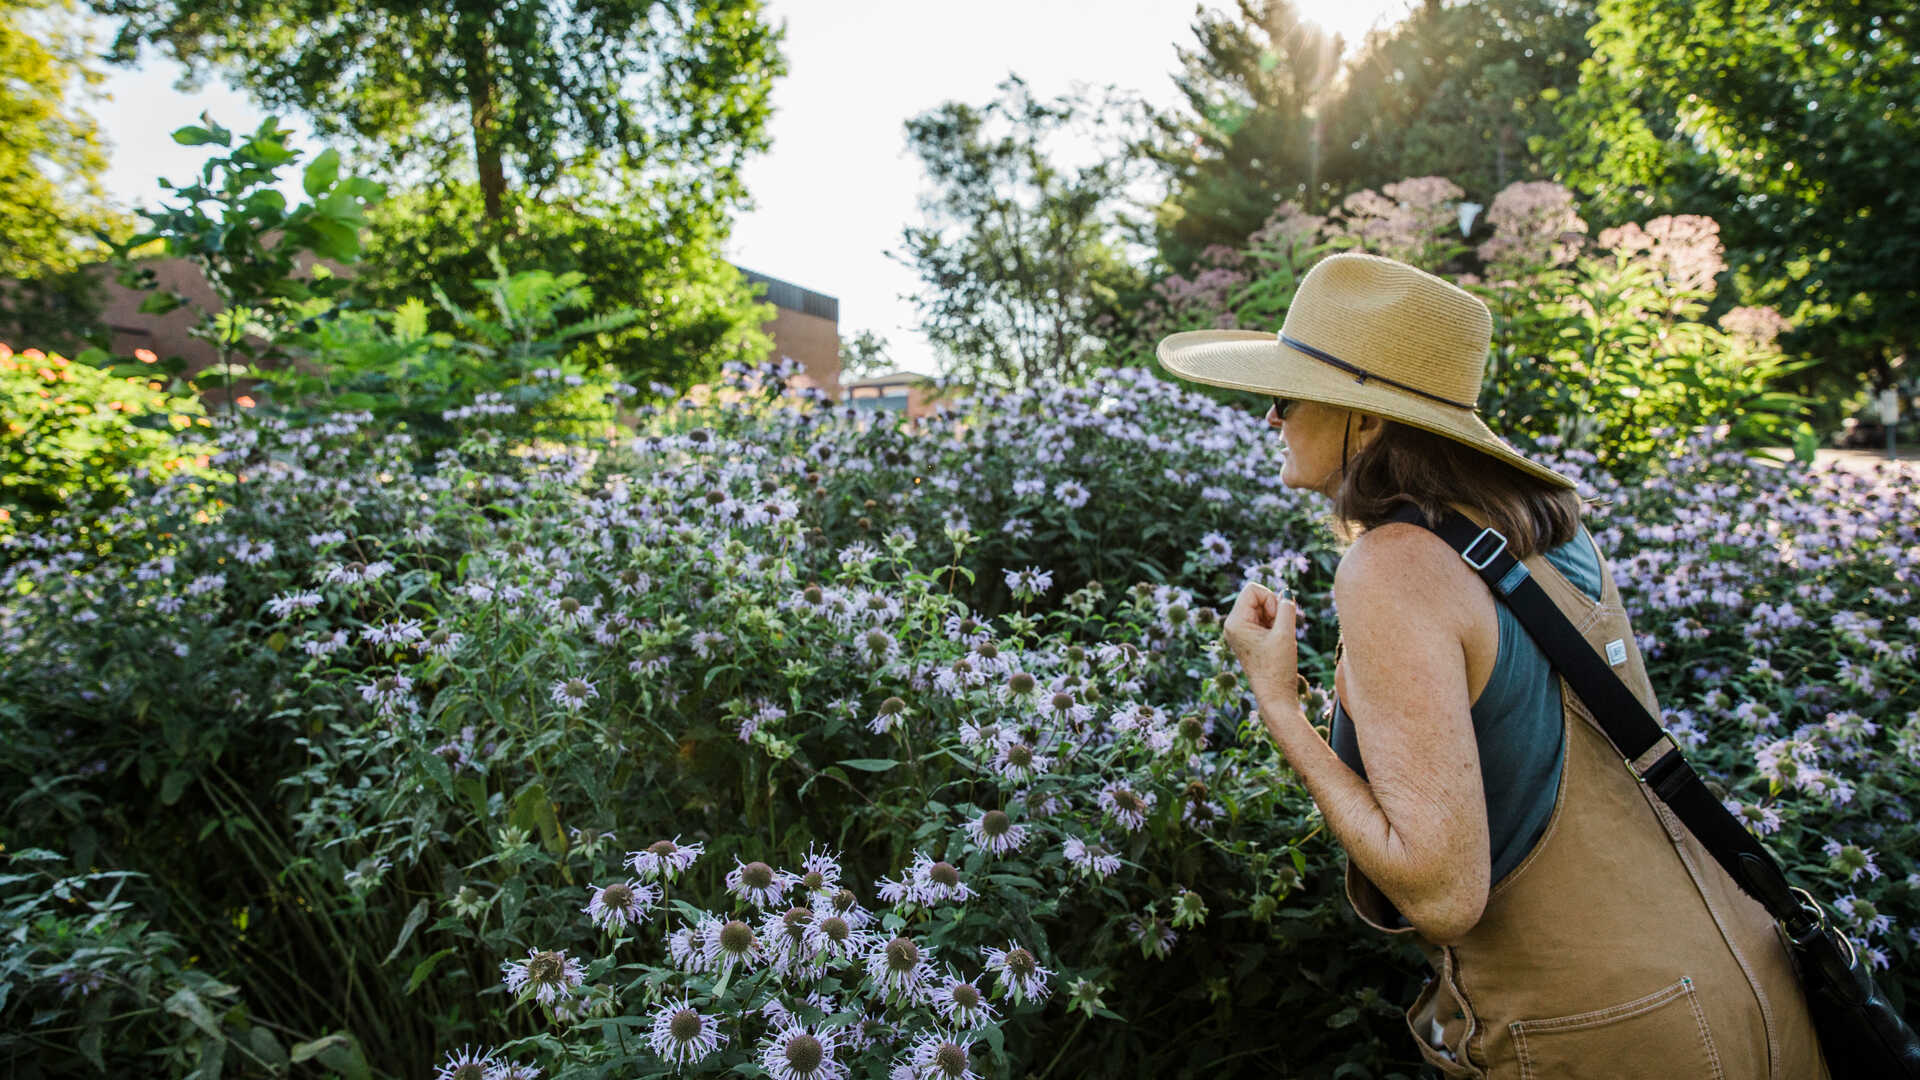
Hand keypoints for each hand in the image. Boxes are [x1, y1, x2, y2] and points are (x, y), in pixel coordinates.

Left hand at [1222, 582, 1297, 702]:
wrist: (1274, 695)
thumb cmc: (1278, 668)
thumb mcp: (1285, 634)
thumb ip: (1286, 607)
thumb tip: (1286, 592)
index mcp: (1234, 622)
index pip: (1253, 589)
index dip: (1270, 599)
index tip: (1275, 619)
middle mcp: (1232, 625)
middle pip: (1256, 597)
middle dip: (1273, 608)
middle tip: (1278, 630)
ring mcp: (1239, 631)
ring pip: (1261, 607)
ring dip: (1275, 617)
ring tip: (1278, 638)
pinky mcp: (1248, 637)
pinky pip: (1263, 619)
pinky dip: (1274, 624)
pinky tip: (1277, 641)